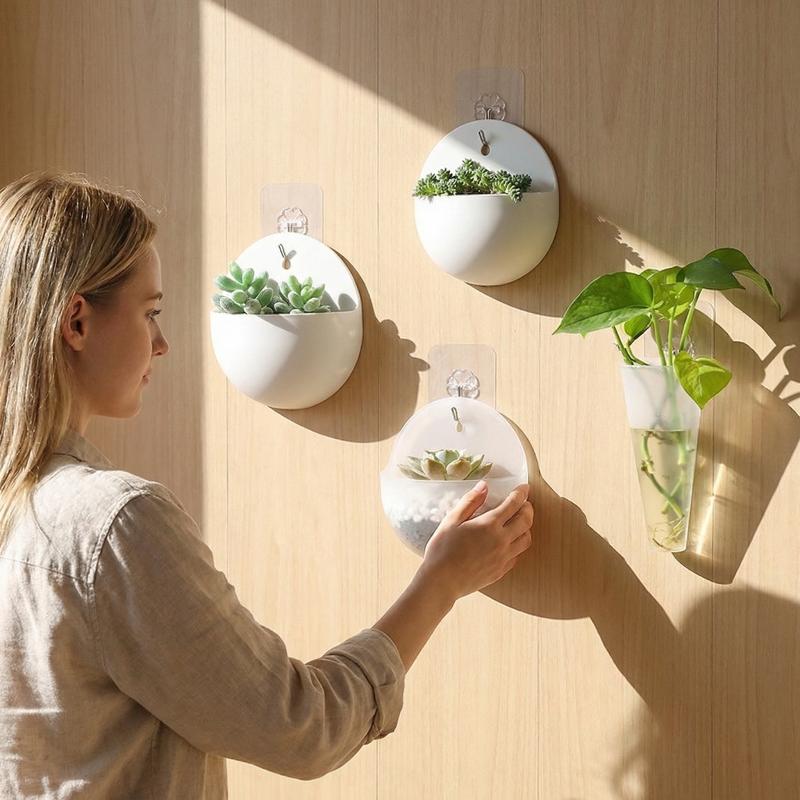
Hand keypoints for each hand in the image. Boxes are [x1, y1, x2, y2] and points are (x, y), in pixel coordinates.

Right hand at [417, 481, 533, 603]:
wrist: (442, 581)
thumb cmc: (443, 549)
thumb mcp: (452, 520)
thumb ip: (470, 501)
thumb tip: (484, 486)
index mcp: (489, 525)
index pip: (513, 504)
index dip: (521, 493)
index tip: (524, 487)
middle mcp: (502, 541)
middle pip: (526, 521)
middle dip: (528, 509)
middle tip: (525, 503)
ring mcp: (503, 557)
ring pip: (526, 539)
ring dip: (526, 528)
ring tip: (519, 522)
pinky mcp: (501, 570)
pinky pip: (517, 555)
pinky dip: (518, 545)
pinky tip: (509, 542)